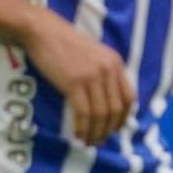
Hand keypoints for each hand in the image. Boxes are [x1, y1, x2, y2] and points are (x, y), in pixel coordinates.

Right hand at [22, 8, 134, 145]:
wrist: (43, 30)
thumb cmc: (65, 43)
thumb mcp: (94, 54)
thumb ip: (104, 73)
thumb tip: (107, 101)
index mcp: (115, 62)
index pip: (129, 96)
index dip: (124, 117)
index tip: (115, 129)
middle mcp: (108, 69)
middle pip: (116, 108)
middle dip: (109, 129)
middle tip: (99, 140)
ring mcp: (92, 76)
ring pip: (100, 114)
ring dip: (95, 132)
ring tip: (88, 141)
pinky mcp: (74, 82)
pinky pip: (83, 113)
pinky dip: (82, 128)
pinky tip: (77, 135)